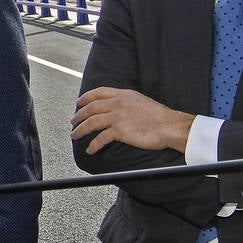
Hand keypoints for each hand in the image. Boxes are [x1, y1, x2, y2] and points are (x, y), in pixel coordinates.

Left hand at [72, 87, 193, 155]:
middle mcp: (118, 103)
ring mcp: (118, 117)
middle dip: (79, 115)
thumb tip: (118, 105)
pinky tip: (89, 149)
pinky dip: (93, 145)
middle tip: (73, 122)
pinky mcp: (120, 131)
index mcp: (123, 95)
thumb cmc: (160, 116)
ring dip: (80, 130)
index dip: (86, 97)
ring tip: (74, 135)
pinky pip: (101, 138)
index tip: (79, 102)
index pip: (99, 92)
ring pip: (91, 122)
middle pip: (91, 108)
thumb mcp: (141, 101)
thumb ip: (127, 101)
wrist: (170, 126)